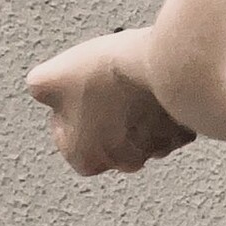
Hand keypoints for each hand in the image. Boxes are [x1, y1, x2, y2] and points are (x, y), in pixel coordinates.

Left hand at [25, 26, 196, 175]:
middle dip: (107, 114)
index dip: (70, 109)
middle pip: (107, 136)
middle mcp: (123, 162)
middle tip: (108, 86)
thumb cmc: (108, 76)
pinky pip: (170, 121)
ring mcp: (158, 149)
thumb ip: (40, 90)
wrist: (162, 63)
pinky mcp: (185, 131)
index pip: (68, 137)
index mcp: (85, 159)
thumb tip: (41, 88)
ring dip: (137, 110)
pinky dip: (164, 106)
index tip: (79, 91)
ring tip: (133, 82)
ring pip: (141, 130)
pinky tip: (155, 86)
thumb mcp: (50, 77)